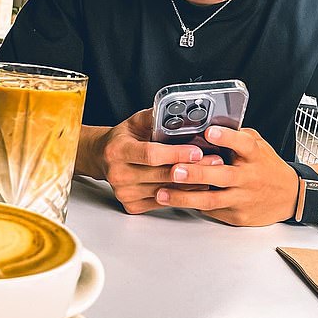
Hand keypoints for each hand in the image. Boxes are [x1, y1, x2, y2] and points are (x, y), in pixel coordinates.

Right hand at [83, 109, 222, 214]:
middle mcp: (118, 174)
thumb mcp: (135, 121)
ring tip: (211, 172)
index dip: (176, 154)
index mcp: (117, 150)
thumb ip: (155, 117)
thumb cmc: (123, 138)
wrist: (102, 158)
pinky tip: (195, 185)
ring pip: (166, 191)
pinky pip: (163, 202)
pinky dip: (181, 194)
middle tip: (215, 161)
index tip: (198, 151)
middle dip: (192, 168)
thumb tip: (179, 111)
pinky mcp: (131, 205)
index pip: (151, 154)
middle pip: (161, 174)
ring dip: (191, 183)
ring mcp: (124, 192)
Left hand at [155, 126, 298, 225]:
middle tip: (175, 170)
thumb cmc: (266, 167)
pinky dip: (192, 205)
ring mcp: (242, 199)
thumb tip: (208, 123)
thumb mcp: (258, 145)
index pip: (243, 144)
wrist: (290, 197)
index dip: (227, 138)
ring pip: (211, 200)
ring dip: (184, 196)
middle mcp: (249, 177)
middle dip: (197, 173)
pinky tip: (174, 201)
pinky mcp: (237, 216)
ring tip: (162, 193)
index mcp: (255, 155)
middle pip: (222, 176)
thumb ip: (236, 136)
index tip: (209, 132)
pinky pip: (211, 211)